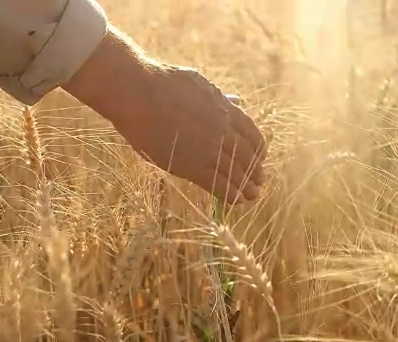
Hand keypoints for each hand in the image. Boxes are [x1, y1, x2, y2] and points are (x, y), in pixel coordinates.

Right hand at [63, 28, 266, 203]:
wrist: (138, 93)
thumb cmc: (162, 84)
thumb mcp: (199, 84)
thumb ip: (220, 98)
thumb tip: (238, 100)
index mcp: (226, 110)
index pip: (252, 135)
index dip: (258, 150)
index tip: (259, 158)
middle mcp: (222, 130)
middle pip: (247, 156)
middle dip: (254, 171)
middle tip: (258, 182)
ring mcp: (208, 149)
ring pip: (235, 172)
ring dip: (246, 186)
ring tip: (251, 195)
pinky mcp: (190, 165)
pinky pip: (217, 184)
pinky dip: (230, 193)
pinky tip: (236, 200)